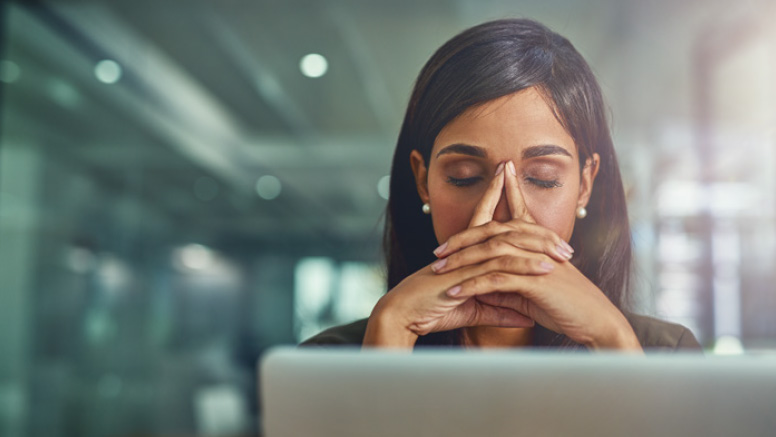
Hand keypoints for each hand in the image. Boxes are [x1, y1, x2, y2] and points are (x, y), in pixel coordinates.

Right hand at [363, 163, 565, 347]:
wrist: (403, 315)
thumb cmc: (431, 310)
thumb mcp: (473, 310)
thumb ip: (501, 310)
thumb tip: (526, 315)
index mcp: (466, 253)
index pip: (487, 221)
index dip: (503, 203)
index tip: (520, 191)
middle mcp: (467, 250)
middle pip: (504, 228)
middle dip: (534, 228)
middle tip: (561, 236)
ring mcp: (465, 260)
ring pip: (506, 245)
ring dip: (537, 247)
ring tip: (563, 252)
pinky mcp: (464, 275)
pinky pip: (498, 268)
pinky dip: (522, 267)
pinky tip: (544, 269)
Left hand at [435, 160, 640, 350]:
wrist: (597, 322)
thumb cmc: (568, 308)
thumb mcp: (532, 294)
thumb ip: (508, 285)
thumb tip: (481, 285)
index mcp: (538, 244)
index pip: (510, 219)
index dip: (490, 209)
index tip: (459, 224)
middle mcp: (536, 246)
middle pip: (491, 232)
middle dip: (461, 240)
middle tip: (437, 250)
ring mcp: (536, 261)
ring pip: (490, 252)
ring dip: (460, 262)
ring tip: (438, 270)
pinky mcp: (534, 280)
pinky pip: (495, 279)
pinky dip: (472, 285)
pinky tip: (454, 293)